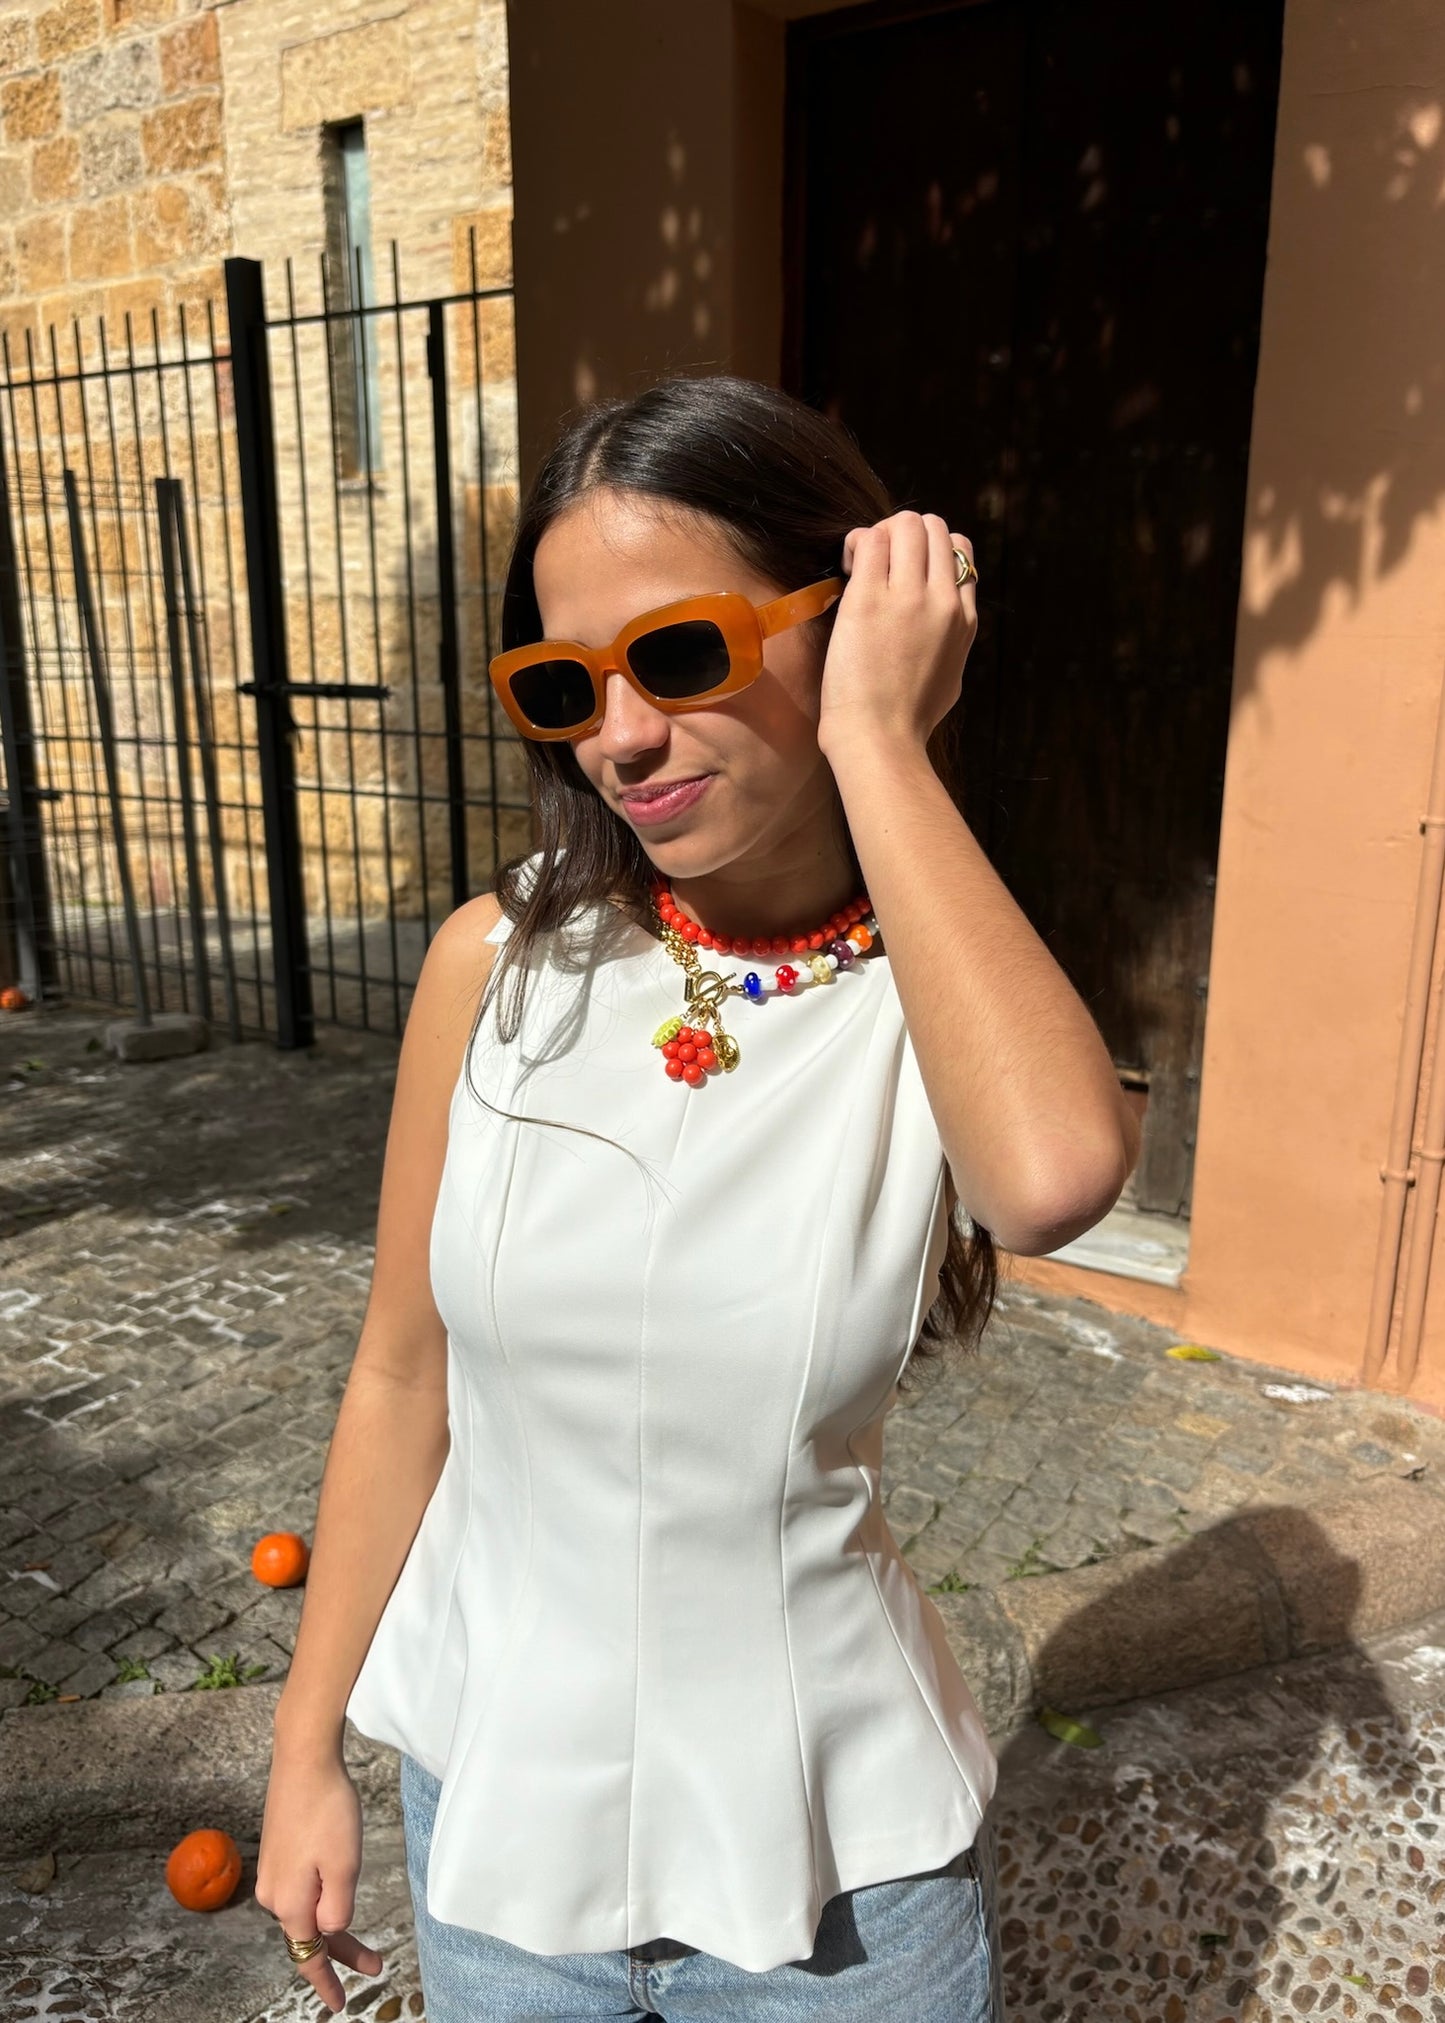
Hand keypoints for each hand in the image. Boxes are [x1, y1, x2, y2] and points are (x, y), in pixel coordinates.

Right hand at [255, 1740, 383, 2014]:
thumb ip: (338, 1907)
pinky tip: (336, 1893)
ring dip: (332, 1924)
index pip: (308, 1956)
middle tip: (374, 1963)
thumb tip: (330, 1929)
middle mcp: (273, 1893)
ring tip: (361, 1935)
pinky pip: (301, 1890)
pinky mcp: (277, 1851)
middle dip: (340, 1951)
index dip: (326, 1982)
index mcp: (289, 1903)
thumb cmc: (327, 1808)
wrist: (303, 1757)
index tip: (340, 2004)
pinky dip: (321, 1901)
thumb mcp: (344, 1864)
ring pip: (305, 1911)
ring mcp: (273, 1871)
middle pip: (308, 1935)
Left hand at [817, 511, 976, 757]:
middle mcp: (942, 600)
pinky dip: (857, 542)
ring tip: (861, 564)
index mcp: (964, 619)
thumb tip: (945, 630)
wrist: (881, 739)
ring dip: (880, 533)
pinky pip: (870, 539)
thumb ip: (952, 642)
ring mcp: (908, 596)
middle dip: (904, 534)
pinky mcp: (870, 599)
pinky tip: (847, 566)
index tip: (905, 573)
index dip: (929, 552)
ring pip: (906, 524)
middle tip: (878, 563)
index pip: (959, 552)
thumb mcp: (951, 677)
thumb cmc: (907, 721)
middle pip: (934, 528)